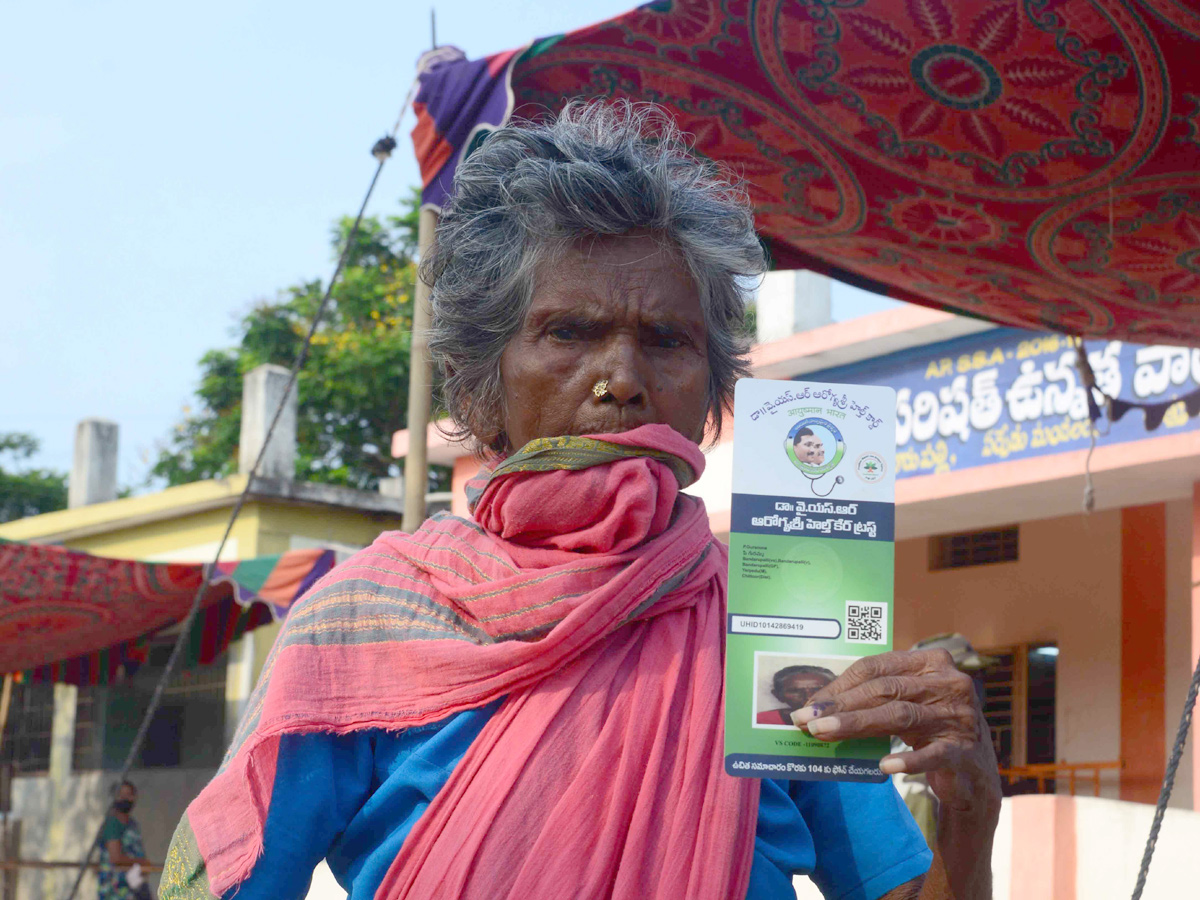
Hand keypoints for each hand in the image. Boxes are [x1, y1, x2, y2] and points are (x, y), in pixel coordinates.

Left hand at [791, 649, 1000, 815]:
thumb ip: (872, 699)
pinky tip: (883, 766)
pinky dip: (908, 760)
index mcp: (931, 662)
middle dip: (841, 705)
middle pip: (885, 689)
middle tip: (808, 721)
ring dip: (857, 725)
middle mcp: (949, 683)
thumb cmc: (928, 729)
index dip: (840, 685)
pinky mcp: (964, 750)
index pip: (877, 667)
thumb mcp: (903, 704)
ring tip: (824, 734)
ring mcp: (960, 716)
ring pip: (901, 716)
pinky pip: (932, 754)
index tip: (810, 704)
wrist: (972, 774)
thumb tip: (817, 708)